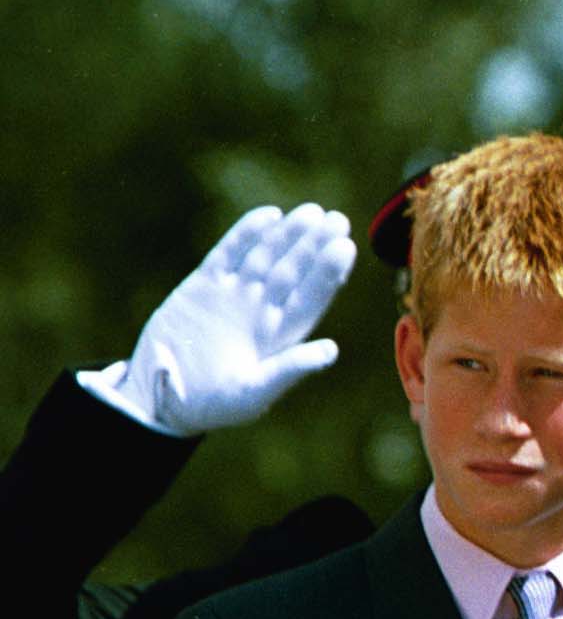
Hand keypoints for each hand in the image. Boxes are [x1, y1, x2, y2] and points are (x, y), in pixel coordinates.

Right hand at [100, 202, 356, 434]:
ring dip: (288, 235)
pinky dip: (246, 235)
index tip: (345, 247)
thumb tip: (331, 350)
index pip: (312, 297)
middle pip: (295, 271)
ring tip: (310, 212)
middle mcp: (263, 311)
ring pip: (266, 257)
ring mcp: (234, 295)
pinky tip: (269, 216)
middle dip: (314, 246)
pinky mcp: (202, 286)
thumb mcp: (253, 393)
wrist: (161, 398)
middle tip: (336, 219)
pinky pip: (228, 254)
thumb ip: (289, 369)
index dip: (329, 272)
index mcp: (282, 336)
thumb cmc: (213, 405)